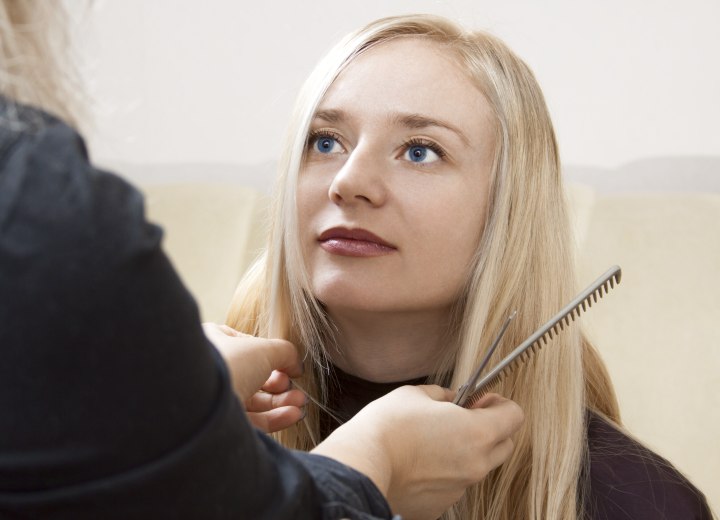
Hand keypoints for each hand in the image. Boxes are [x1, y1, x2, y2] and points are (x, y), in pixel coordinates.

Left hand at [202, 323, 306, 432]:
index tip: (288, 364)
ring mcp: (213, 401)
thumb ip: (285, 352)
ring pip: (254, 401)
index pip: (247, 347)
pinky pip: (251, 421)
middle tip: (295, 386)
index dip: (271, 356)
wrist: (200, 404)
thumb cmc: (228, 364)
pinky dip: (275, 418)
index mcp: (214, 344)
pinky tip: (294, 414)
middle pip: (254, 377)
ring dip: (281, 402)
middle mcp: (211, 373)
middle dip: (280, 384)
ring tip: (301, 402)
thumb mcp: (264, 348)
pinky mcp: (219, 427)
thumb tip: (296, 365)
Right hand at [311, 386, 522, 519]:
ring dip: (467, 451)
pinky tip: (421, 462)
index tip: (481, 400)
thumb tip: (451, 399)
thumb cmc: (388, 427)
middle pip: (505, 444)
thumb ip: (443, 395)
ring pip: (479, 466)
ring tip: (434, 441)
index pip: (515, 416)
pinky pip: (455, 484)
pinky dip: (446, 472)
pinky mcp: (442, 505)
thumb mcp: (416, 394)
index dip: (499, 403)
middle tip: (464, 417)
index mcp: (477, 433)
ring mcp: (460, 488)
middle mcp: (477, 464)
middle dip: (491, 428)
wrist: (361, 466)